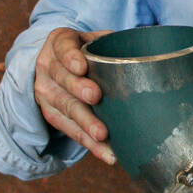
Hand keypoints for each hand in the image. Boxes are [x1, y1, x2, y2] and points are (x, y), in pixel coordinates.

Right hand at [33, 27, 115, 163]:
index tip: (82, 66)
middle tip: (96, 97)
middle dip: (79, 89)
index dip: (71, 57)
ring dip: (85, 122)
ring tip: (102, 134)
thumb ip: (112, 43)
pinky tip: (106, 153)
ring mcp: (46, 92)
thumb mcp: (93, 39)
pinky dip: (89, 144)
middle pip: (63, 79)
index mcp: (59, 42)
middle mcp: (48, 67)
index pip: (63, 47)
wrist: (55, 65)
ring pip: (65, 108)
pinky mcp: (52, 115)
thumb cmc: (84, 51)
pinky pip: (70, 130)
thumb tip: (146, 55)